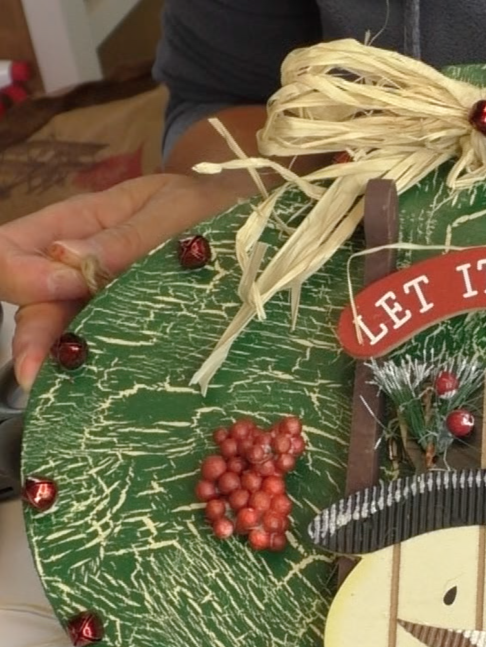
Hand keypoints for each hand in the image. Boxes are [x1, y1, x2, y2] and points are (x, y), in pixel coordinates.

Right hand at [3, 173, 243, 389]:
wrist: (255, 227)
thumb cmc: (211, 208)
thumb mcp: (173, 212)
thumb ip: (124, 236)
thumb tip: (62, 255)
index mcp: (82, 223)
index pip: (16, 247)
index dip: (25, 273)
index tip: (64, 287)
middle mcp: (83, 265)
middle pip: (35, 302)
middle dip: (33, 338)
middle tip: (39, 374)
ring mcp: (108, 299)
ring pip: (65, 332)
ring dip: (59, 361)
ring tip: (56, 391)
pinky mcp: (137, 327)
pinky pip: (107, 348)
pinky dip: (98, 368)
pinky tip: (97, 390)